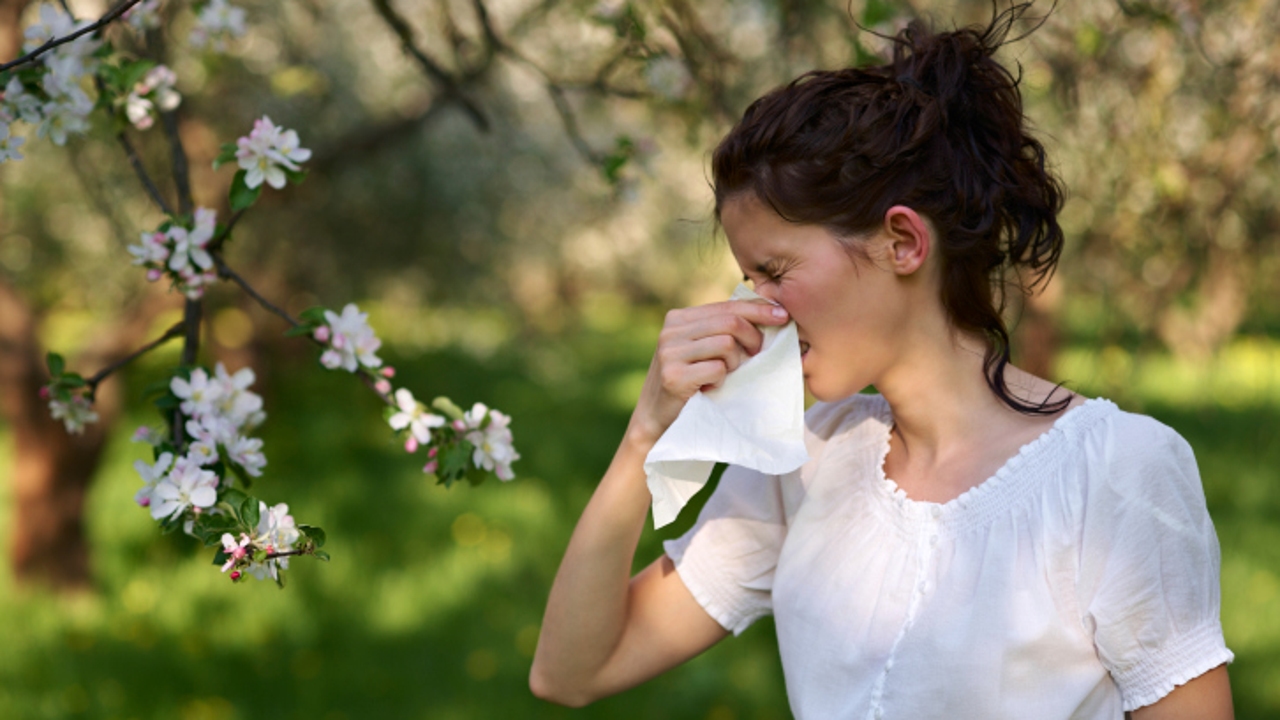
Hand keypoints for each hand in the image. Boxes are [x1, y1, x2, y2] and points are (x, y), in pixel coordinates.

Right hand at [627, 299, 789, 445]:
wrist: (657, 419)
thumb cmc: (689, 383)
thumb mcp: (702, 349)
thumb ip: (722, 331)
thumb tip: (767, 314)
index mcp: (679, 318)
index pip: (726, 306)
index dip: (757, 309)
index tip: (782, 315)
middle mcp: (671, 330)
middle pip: (730, 322)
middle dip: (752, 338)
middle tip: (756, 355)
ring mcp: (670, 352)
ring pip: (726, 344)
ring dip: (735, 363)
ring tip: (725, 375)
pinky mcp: (673, 375)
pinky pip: (717, 369)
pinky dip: (722, 380)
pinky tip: (710, 388)